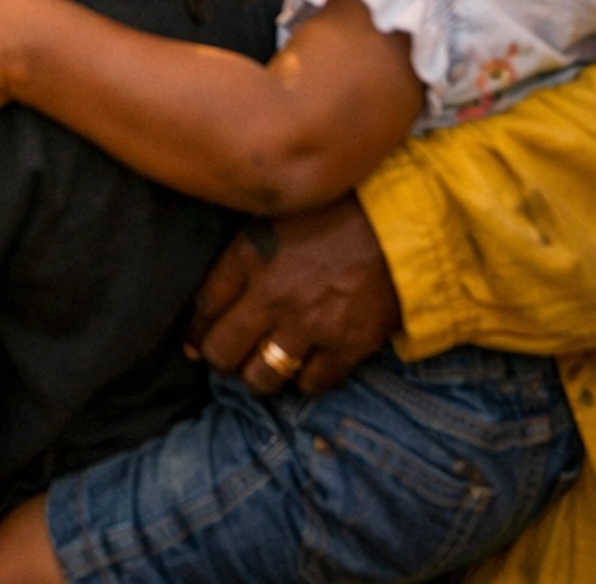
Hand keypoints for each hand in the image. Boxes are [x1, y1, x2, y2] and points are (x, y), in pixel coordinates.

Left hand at [186, 198, 402, 396]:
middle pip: (222, 353)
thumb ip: (242, 254)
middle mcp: (271, 295)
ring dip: (258, 376)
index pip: (203, 309)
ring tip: (264, 366)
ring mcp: (309, 324)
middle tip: (230, 356)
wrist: (398, 221)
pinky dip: (304, 380)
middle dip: (221, 358)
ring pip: (260, 379)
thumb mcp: (275, 215)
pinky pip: (310, 385)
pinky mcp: (346, 346)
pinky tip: (306, 365)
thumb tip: (210, 304)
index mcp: (249, 255)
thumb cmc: (332, 210)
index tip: (196, 340)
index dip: (196, 330)